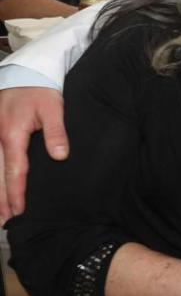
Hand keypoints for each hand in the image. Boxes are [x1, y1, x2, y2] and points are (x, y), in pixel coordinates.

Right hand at [0, 87, 68, 222]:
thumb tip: (60, 156)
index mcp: (13, 135)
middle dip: (0, 199)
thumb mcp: (53, 108)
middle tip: (3, 222)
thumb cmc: (40, 91)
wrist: (24, 73)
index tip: (18, 211)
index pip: (15, 171)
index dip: (16, 193)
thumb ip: (55, 132)